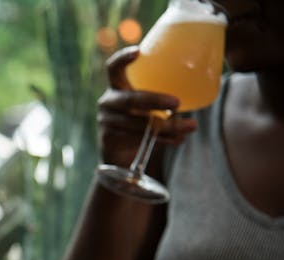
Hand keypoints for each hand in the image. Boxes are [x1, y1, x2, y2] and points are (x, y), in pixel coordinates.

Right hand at [97, 46, 197, 170]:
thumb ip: (164, 91)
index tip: (139, 51)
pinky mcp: (111, 140)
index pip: (113, 68)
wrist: (122, 153)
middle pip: (129, 99)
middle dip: (154, 100)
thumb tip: (207, 74)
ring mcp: (108, 122)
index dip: (123, 58)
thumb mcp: (148, 103)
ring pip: (139, 124)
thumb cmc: (140, 119)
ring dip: (167, 127)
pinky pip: (140, 140)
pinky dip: (163, 140)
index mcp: (117, 85)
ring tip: (190, 126)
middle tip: (177, 103)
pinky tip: (179, 139)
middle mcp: (109, 101)